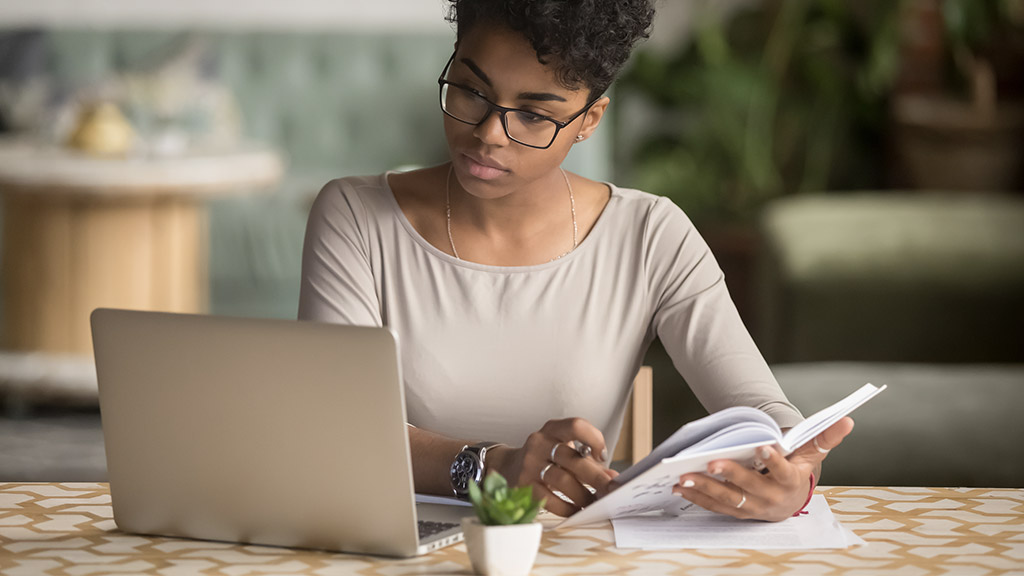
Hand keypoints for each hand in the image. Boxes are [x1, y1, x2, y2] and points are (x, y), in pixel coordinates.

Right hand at [489, 418, 617, 516]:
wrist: (508, 466)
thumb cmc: (544, 458)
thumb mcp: (563, 450)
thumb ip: (587, 461)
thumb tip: (612, 477)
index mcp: (552, 430)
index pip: (576, 426)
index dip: (594, 439)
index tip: (602, 456)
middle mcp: (539, 443)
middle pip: (572, 458)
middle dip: (596, 477)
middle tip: (610, 490)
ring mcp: (530, 464)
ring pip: (562, 480)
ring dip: (582, 495)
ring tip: (594, 503)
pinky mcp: (524, 485)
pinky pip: (549, 499)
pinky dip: (567, 507)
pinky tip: (576, 510)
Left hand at [672, 417, 854, 520]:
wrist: (791, 501)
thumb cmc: (798, 470)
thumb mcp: (812, 454)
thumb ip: (825, 437)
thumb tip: (847, 419)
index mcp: (791, 482)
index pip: (783, 471)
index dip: (774, 460)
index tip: (762, 446)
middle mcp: (772, 498)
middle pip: (749, 487)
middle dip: (729, 475)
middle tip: (710, 463)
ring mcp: (753, 508)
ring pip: (728, 499)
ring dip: (705, 489)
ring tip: (685, 476)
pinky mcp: (737, 512)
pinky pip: (715, 507)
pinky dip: (697, 498)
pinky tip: (680, 487)